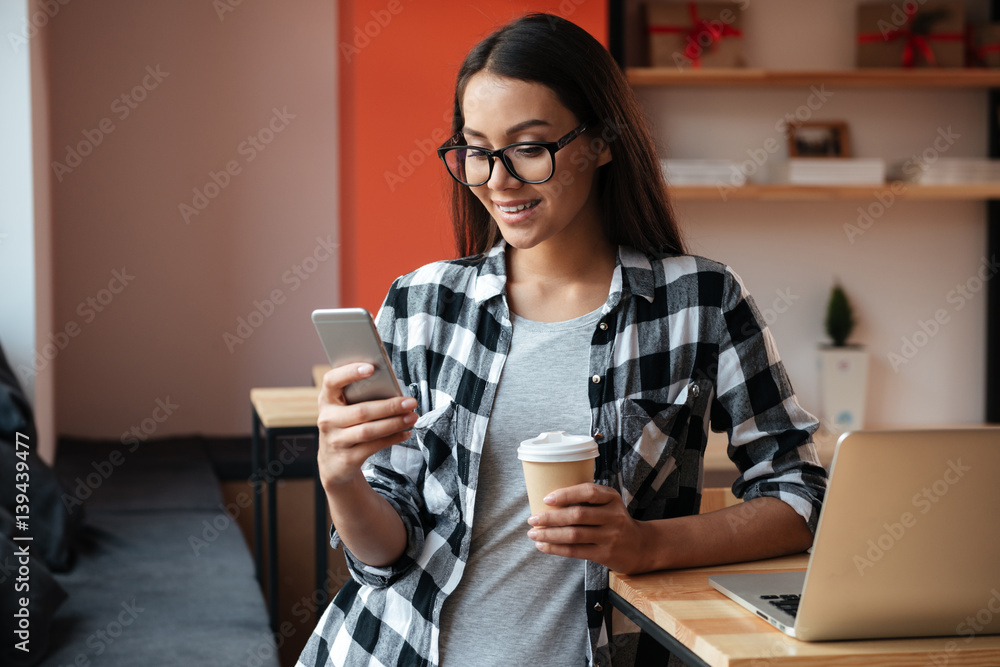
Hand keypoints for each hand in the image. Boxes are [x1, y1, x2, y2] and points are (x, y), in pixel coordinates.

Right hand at [317, 363, 416, 488]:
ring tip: (413, 417)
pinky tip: (405, 432)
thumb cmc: (346, 425)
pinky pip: (374, 446)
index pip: (332, 381)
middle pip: (361, 411)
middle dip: (390, 406)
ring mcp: (336, 441)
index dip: (349, 373)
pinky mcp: (347, 458)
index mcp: (327, 400)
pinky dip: (393, 438)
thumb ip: (360, 396)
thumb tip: (393, 388)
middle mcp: (327, 419)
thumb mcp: (345, 409)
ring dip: (395, 423)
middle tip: (411, 402)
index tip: (371, 367)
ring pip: (369, 430)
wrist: (333, 463)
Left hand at [526, 483, 647, 573]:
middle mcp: (613, 516)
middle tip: (532, 519)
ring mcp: (611, 536)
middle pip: (577, 515)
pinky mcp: (606, 554)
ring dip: (549, 534)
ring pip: (574, 535)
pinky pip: (576, 551)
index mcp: (612, 498)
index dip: (566, 494)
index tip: (546, 499)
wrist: (642, 546)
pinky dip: (556, 548)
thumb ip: (587, 499)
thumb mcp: (609, 504)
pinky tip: (543, 546)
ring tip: (533, 533)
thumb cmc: (615, 521)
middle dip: (551, 517)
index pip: (588, 492)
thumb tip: (547, 499)